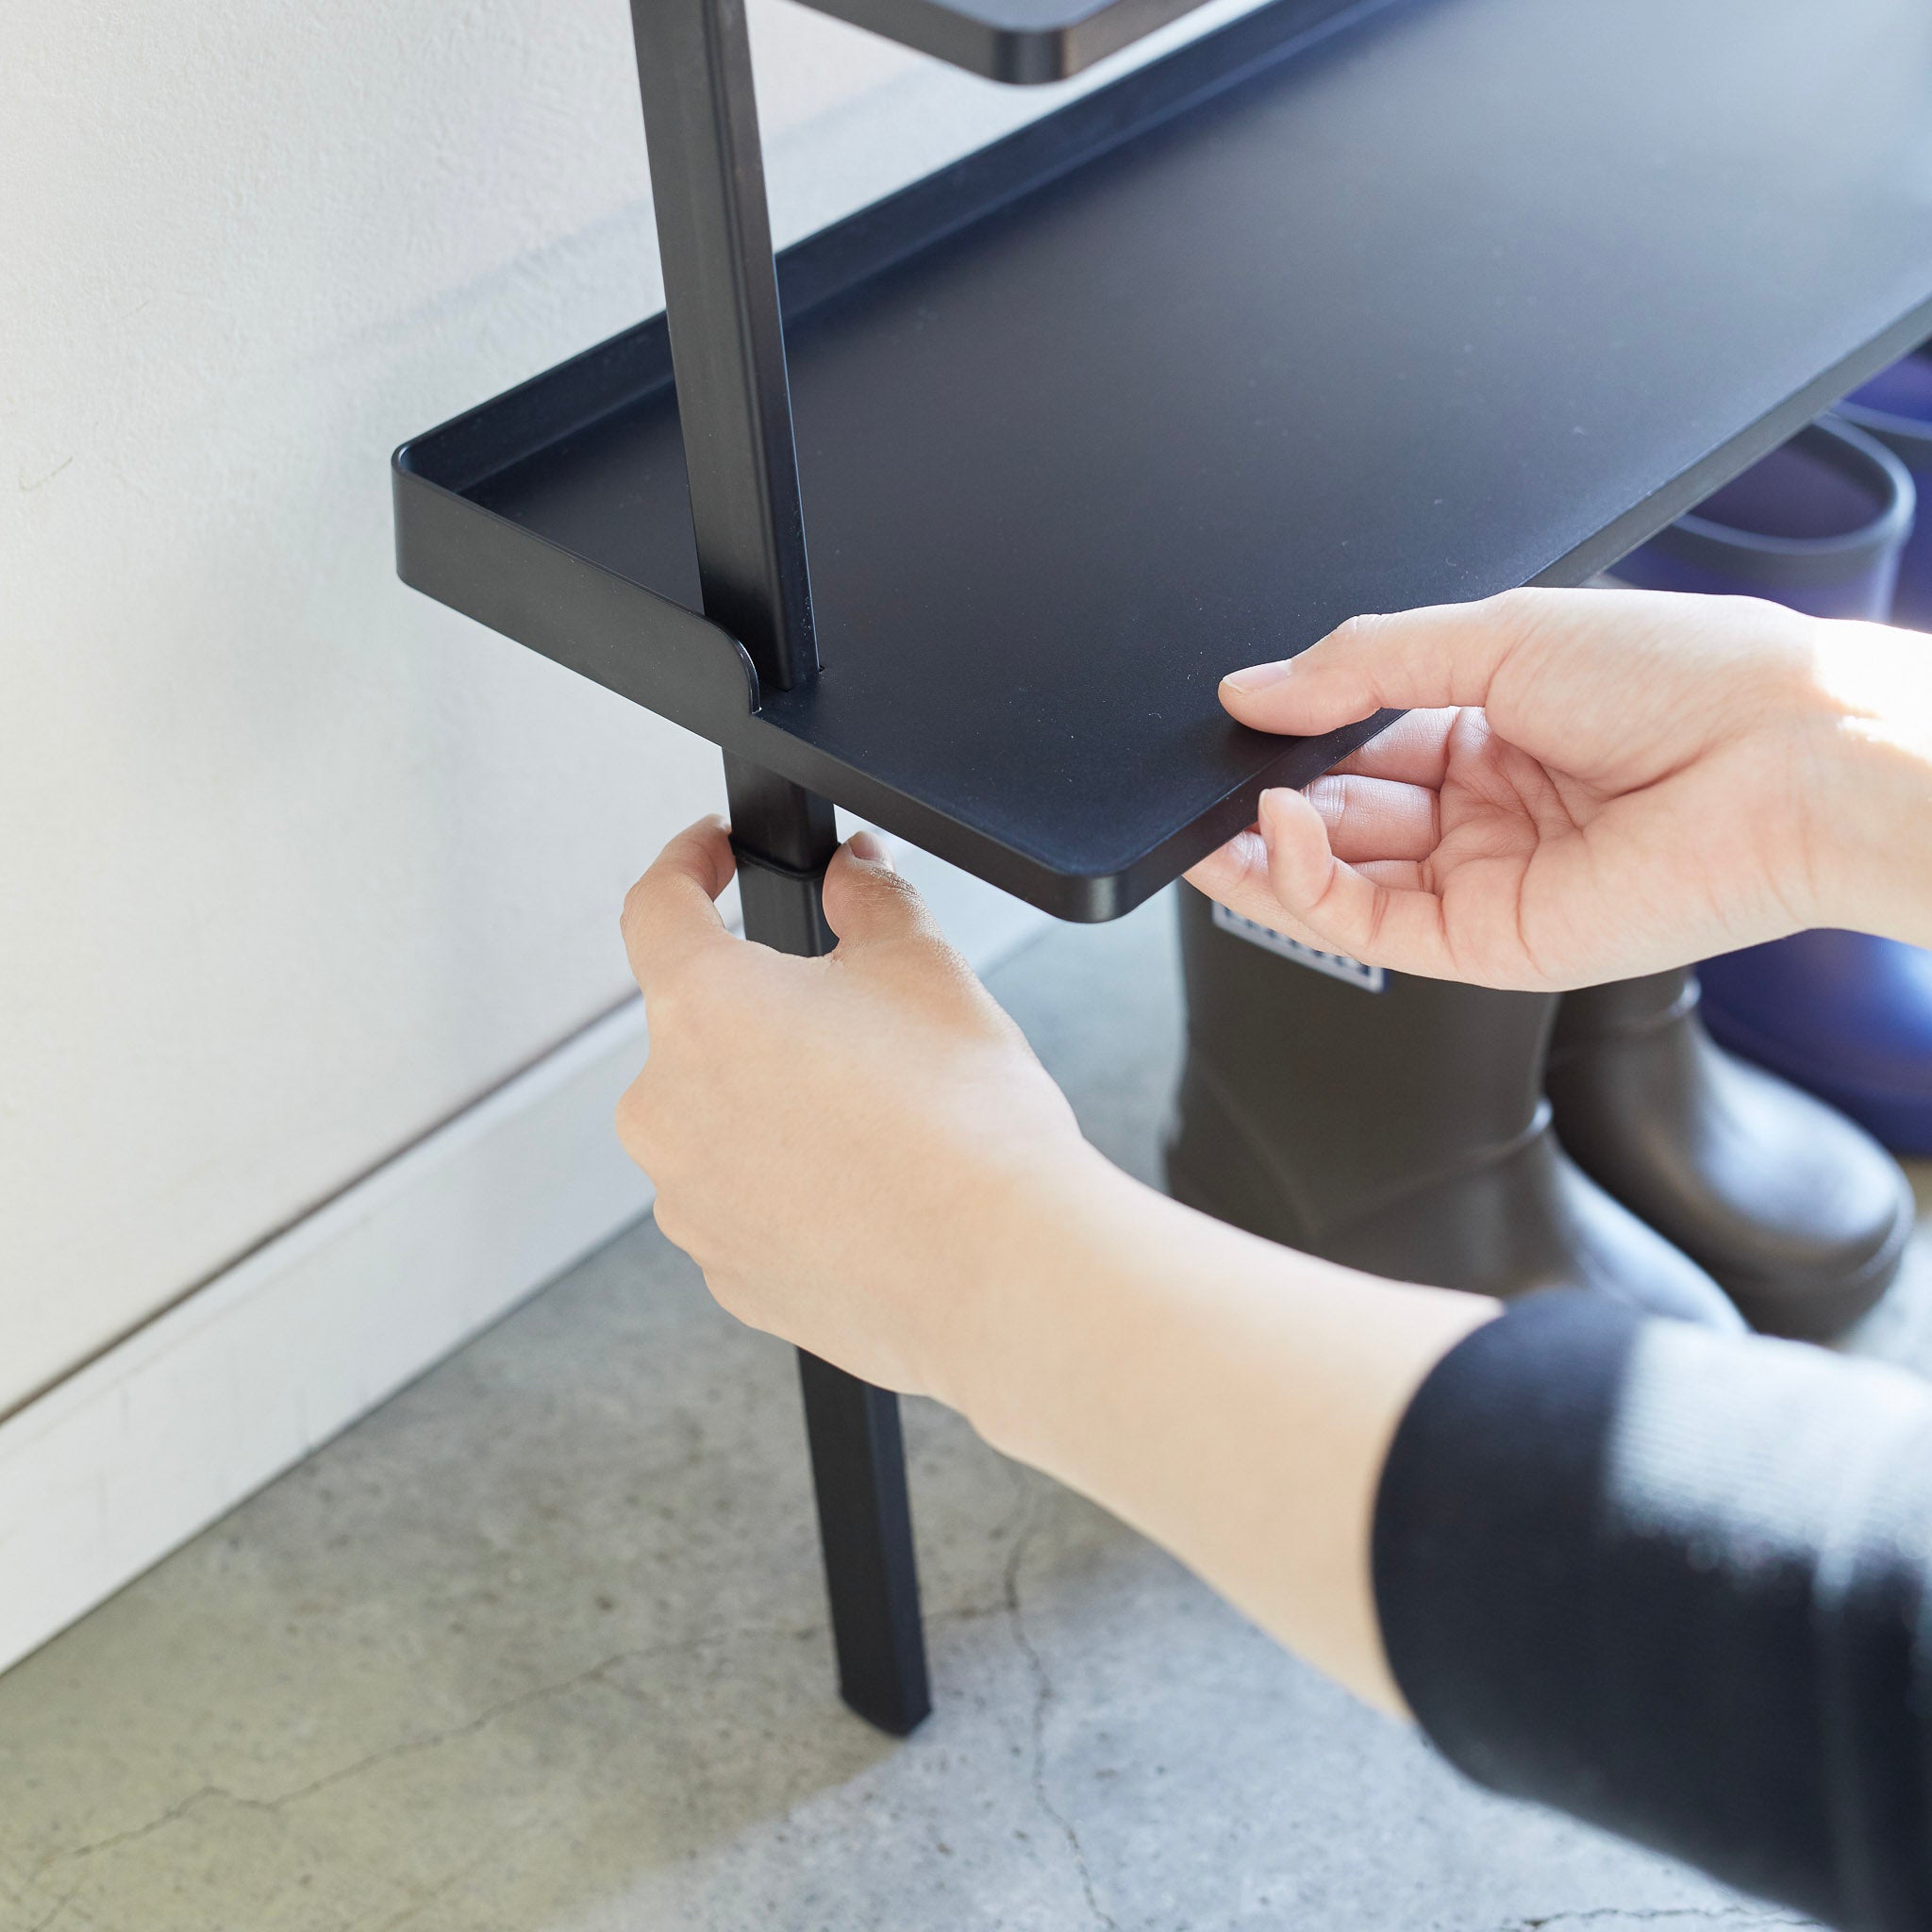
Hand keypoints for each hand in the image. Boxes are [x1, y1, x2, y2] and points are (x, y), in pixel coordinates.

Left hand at [615, 819, 1096, 1402]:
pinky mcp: (723, 1271)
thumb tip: (851, 872)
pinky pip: (742, 1203)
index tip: (712, 854)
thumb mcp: (922, 963)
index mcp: (703, 1006)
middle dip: (765, 1013)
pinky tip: (865, 1188)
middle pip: (695, 1027)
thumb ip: (868, 895)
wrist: (1002, 1268)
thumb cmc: (965, 1124)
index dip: (687, 862)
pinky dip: (788, 1186)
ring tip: (876, 1123)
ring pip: (718, 1122)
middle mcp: (666, 1106)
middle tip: (857, 1026)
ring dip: (774, 1106)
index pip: (656, 906)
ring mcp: (688, 1199)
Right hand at [1188, 586, 1890, 989]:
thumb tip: (1252, 687)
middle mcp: (1486, 808)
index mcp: (1494, 726)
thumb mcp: (1498, 634)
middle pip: (1340, 814)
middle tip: (1213, 770)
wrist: (1786, 757)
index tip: (1232, 719)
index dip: (1292, 735)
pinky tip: (1274, 836)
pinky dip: (1306, 888)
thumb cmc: (1689, 677)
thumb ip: (1363, 666)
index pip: (1359, 742)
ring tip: (1220, 811)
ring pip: (1340, 880)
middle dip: (1268, 795)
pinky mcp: (1488, 943)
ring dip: (1267, 849)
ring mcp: (1485, 879)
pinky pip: (1367, 926)